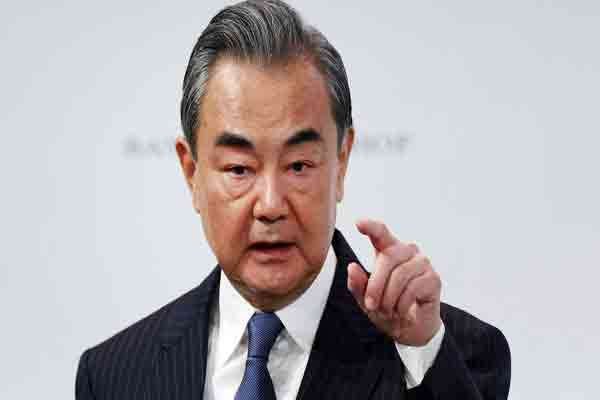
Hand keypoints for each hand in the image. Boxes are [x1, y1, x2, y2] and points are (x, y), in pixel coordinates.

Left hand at [347, 219, 441, 345]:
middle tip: (371, 305)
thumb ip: (358, 285)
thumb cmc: (387, 309)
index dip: (370, 226)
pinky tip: (402, 312)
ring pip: (400, 275)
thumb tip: (352, 267)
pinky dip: (403, 305)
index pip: (380, 232)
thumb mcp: (366, 300)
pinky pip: (413, 288)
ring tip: (388, 311)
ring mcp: (422, 263)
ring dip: (390, 298)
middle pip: (388, 258)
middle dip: (376, 285)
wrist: (410, 329)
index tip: (358, 222)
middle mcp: (407, 251)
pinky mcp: (433, 278)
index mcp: (388, 251)